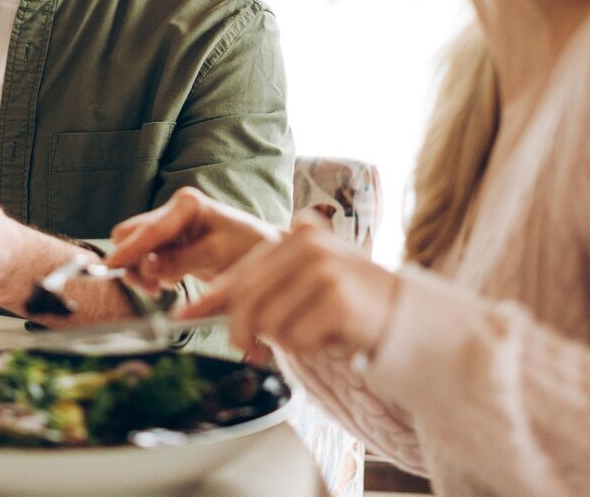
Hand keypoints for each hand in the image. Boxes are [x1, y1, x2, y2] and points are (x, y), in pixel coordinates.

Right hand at [105, 187, 279, 293]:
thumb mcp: (217, 256)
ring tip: (162, 288)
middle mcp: (174, 209)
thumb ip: (180, 261)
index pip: (148, 229)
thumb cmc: (249, 249)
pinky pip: (144, 257)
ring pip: (134, 247)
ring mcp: (170, 224)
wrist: (266, 253)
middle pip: (131, 234)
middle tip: (152, 288)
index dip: (129, 251)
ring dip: (141, 271)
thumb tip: (147, 267)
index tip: (110, 269)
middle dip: (134, 262)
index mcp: (187, 204)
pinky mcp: (170, 241)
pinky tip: (168, 282)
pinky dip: (150, 273)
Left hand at [177, 218, 398, 361]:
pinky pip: (296, 338)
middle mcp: (307, 243)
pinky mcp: (338, 297)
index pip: (241, 272)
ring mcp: (324, 267)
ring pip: (270, 322)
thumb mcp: (297, 288)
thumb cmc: (347, 304)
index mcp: (295, 236)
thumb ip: (253, 293)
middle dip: (243, 334)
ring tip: (312, 334)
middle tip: (252, 354)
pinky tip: (330, 337)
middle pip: (248, 300)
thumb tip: (189, 308)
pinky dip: (307, 348)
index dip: (210, 299)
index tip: (183, 315)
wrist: (406, 317)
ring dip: (285, 341)